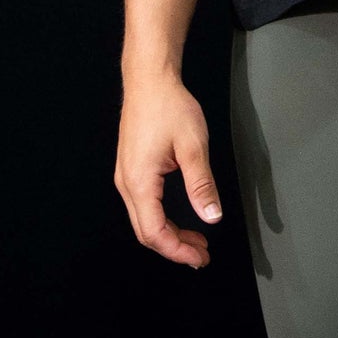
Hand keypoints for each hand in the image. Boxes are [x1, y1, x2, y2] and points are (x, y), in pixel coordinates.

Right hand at [114, 71, 221, 268]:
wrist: (150, 80)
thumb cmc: (169, 106)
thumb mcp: (193, 146)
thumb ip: (202, 185)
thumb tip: (211, 216)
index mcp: (139, 181)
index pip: (155, 232)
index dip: (179, 251)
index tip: (200, 257)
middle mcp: (126, 183)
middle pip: (146, 232)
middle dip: (175, 247)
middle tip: (202, 254)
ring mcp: (126, 176)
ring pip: (144, 220)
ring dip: (169, 234)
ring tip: (196, 239)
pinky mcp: (131, 169)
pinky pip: (143, 205)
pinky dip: (162, 218)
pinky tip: (181, 217)